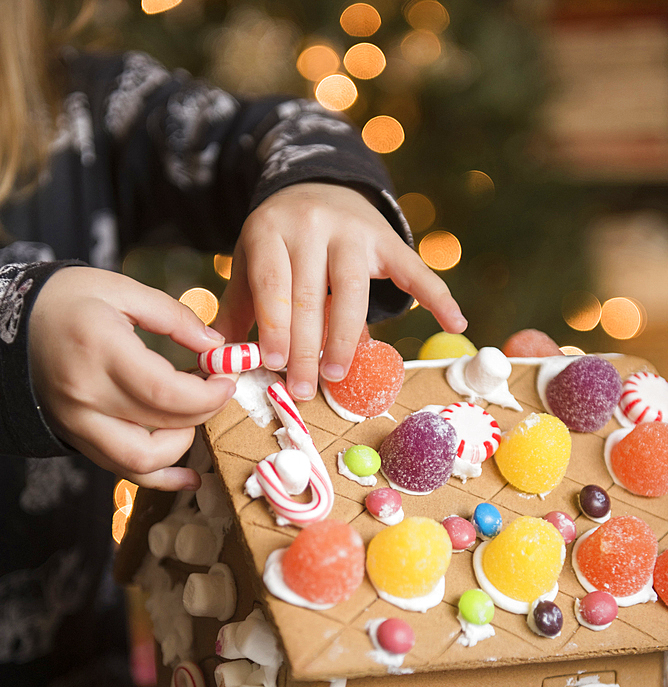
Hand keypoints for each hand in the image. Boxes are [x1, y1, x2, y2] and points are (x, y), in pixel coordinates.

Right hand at [29, 267, 234, 489]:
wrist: (11, 324)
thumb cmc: (67, 300)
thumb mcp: (120, 288)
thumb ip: (174, 316)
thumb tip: (217, 347)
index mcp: (99, 350)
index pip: (166, 391)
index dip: (208, 394)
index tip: (226, 379)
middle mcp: (87, 395)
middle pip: (161, 426)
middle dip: (204, 412)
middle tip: (218, 390)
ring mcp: (79, 423)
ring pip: (142, 461)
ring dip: (182, 445)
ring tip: (194, 416)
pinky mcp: (79, 439)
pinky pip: (123, 472)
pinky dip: (160, 478)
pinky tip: (189, 476)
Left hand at [211, 182, 467, 400]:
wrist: (317, 185)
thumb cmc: (278, 242)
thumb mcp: (249, 263)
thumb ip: (239, 310)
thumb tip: (219, 362)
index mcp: (270, 230)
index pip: (273, 283)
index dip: (275, 324)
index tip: (275, 363)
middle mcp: (311, 224)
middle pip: (310, 294)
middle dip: (306, 347)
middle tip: (302, 389)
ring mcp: (353, 230)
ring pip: (351, 290)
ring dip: (345, 337)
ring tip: (335, 376)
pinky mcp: (387, 239)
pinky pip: (414, 271)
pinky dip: (437, 297)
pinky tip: (456, 324)